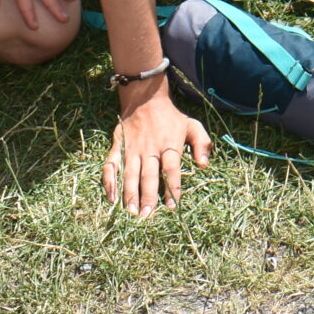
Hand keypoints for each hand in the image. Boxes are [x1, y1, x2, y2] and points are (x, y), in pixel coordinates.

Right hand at [103, 83, 211, 216]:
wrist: (145, 98)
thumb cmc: (171, 117)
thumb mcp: (192, 125)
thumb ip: (201, 143)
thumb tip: (204, 164)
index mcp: (169, 144)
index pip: (171, 169)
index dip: (172, 187)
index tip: (172, 206)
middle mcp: (150, 148)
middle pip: (148, 175)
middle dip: (147, 196)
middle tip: (146, 216)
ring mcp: (132, 148)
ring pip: (130, 173)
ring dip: (129, 193)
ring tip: (130, 211)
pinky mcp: (118, 146)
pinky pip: (111, 165)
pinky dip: (109, 181)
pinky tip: (111, 197)